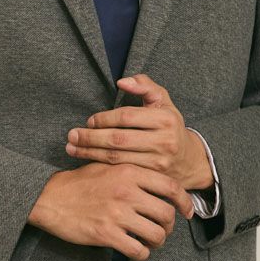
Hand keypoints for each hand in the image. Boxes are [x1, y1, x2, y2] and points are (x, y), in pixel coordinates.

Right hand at [28, 162, 194, 260]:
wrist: (50, 198)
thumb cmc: (79, 183)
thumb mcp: (108, 166)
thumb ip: (133, 172)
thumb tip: (159, 183)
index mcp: (129, 172)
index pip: (170, 187)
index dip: (185, 201)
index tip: (188, 212)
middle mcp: (127, 192)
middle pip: (166, 214)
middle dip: (169, 226)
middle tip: (162, 229)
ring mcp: (117, 213)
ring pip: (156, 234)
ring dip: (157, 242)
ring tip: (149, 242)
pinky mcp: (106, 234)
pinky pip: (138, 250)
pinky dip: (142, 254)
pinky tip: (136, 250)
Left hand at [64, 73, 213, 190]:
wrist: (188, 160)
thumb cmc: (169, 125)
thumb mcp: (163, 101)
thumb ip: (144, 86)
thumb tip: (122, 81)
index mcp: (166, 118)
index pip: (126, 116)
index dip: (104, 118)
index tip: (89, 121)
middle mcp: (164, 141)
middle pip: (119, 139)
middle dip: (90, 138)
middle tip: (71, 136)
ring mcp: (159, 163)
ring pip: (117, 158)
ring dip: (90, 153)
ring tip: (72, 148)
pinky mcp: (152, 179)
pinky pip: (121, 172)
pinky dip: (101, 167)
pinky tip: (87, 162)